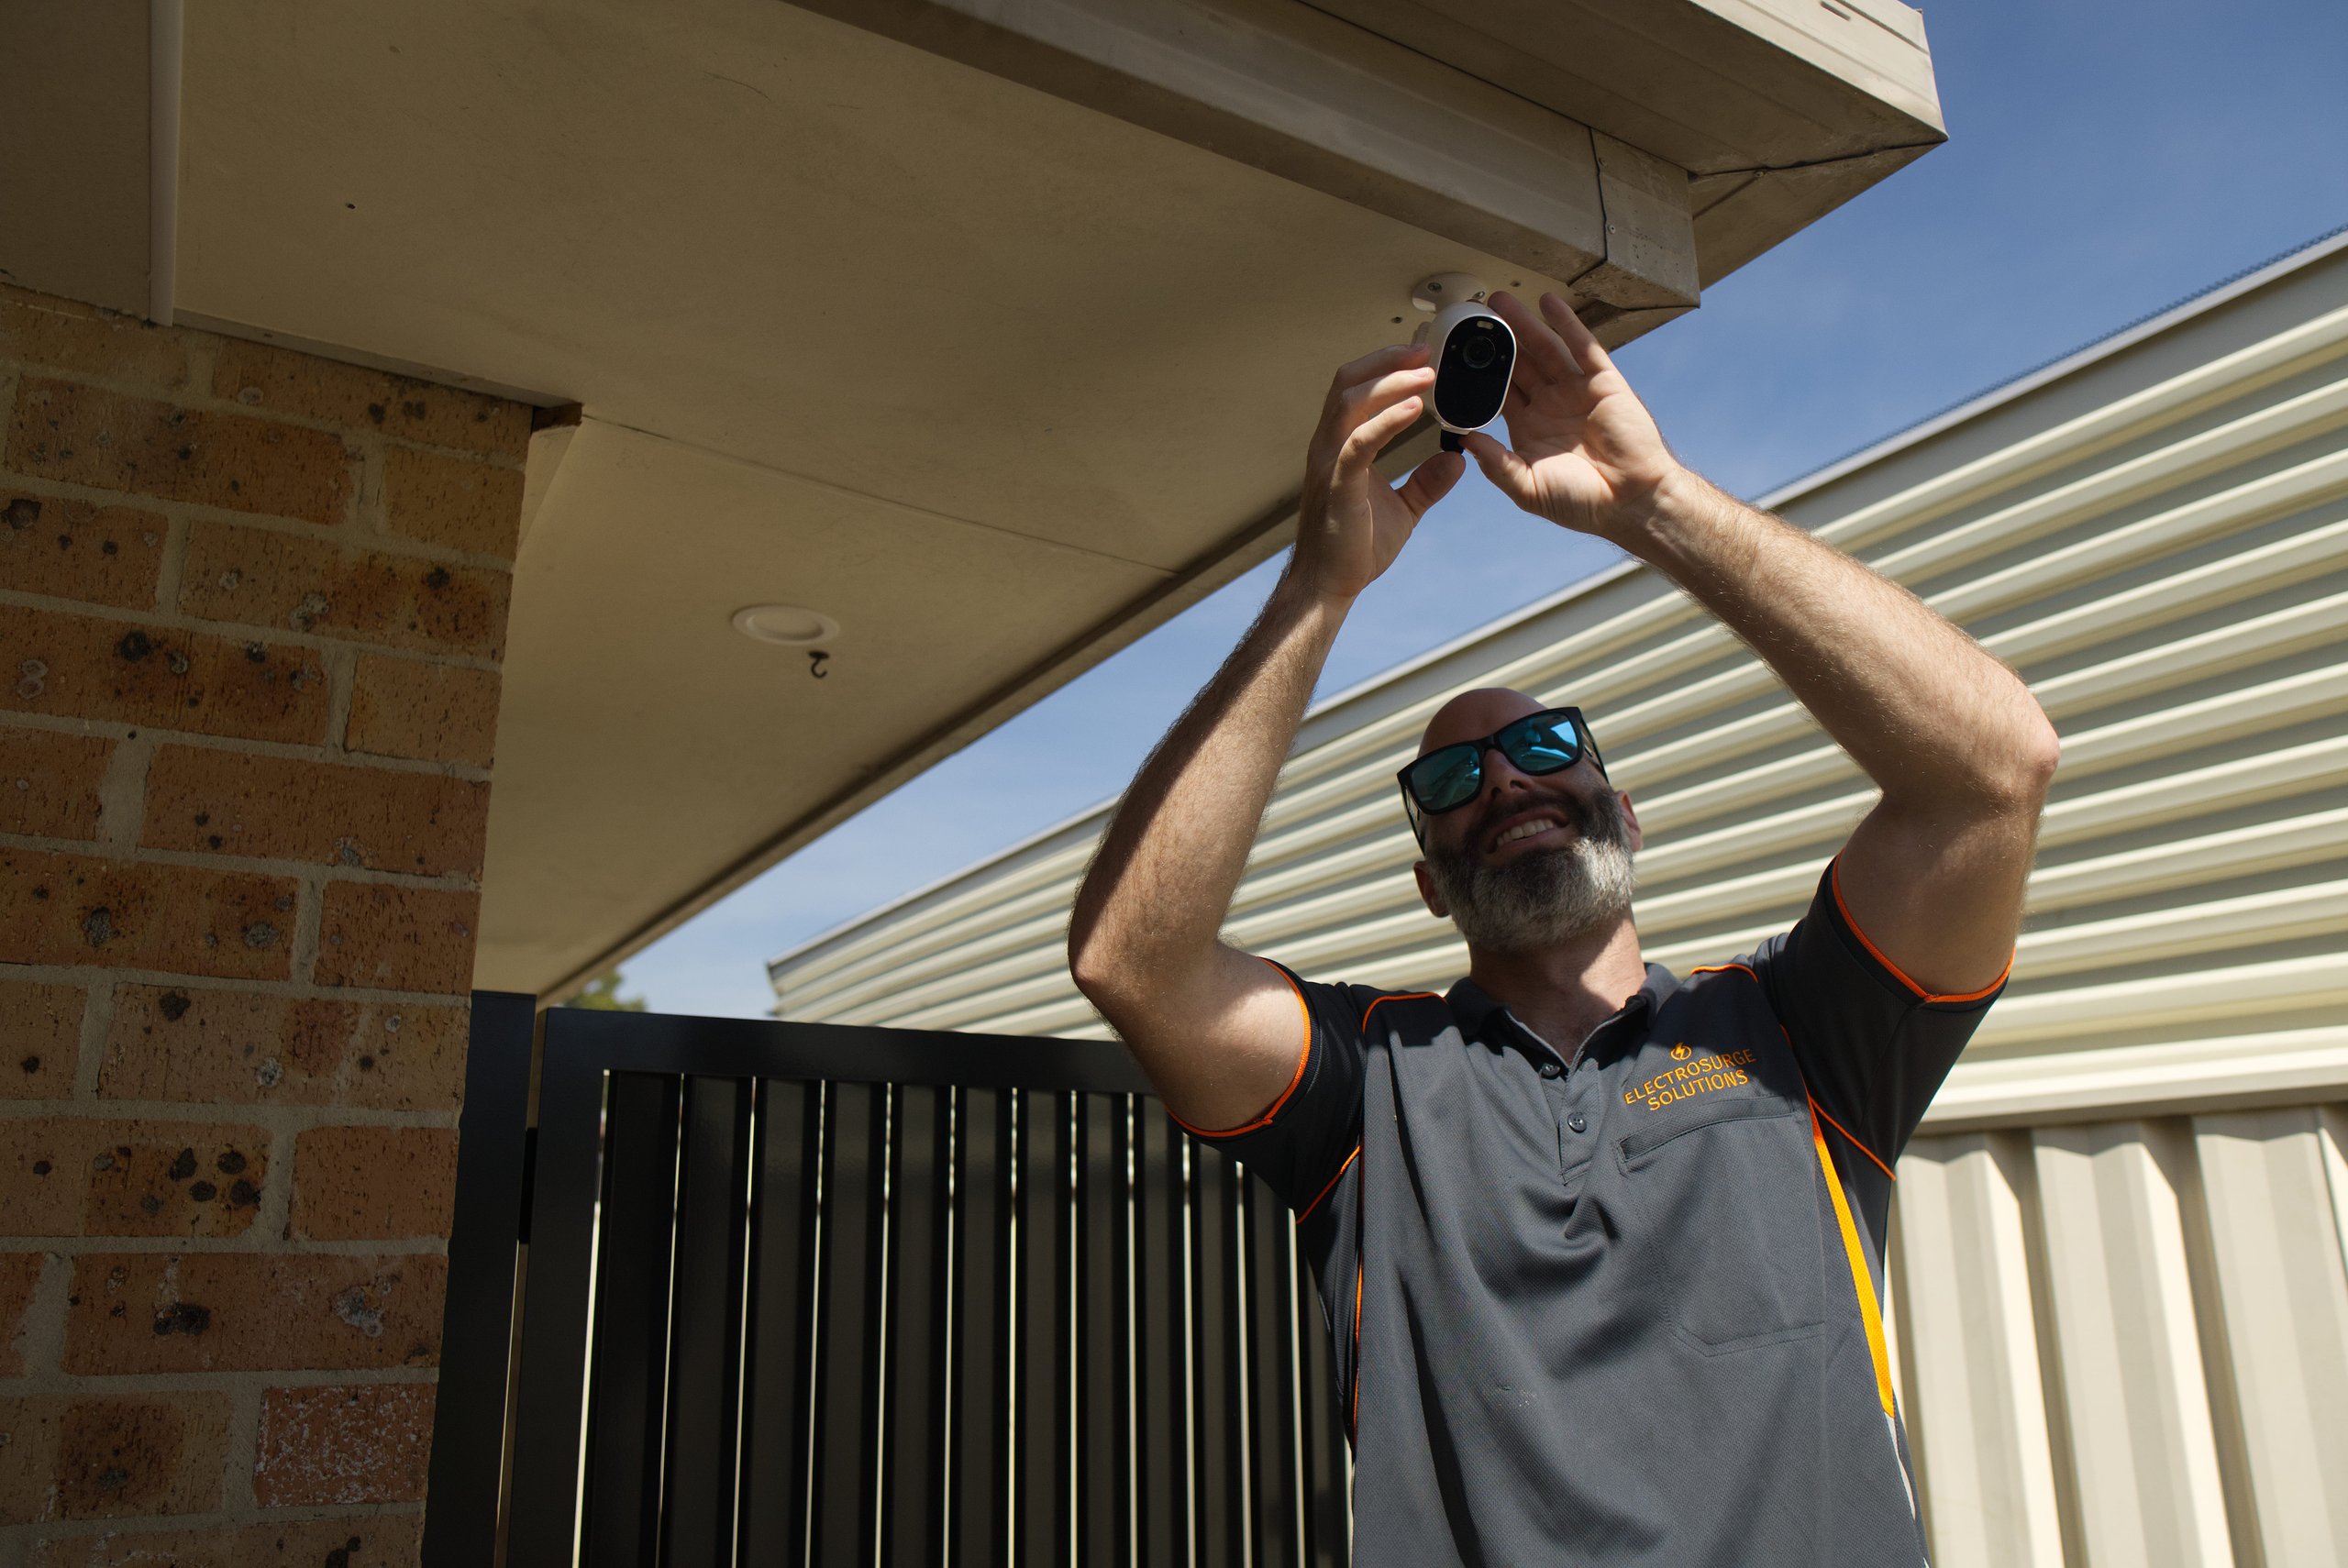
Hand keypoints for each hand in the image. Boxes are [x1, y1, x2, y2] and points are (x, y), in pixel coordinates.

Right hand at [1292, 344, 1464, 602]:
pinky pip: (1360, 440)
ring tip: (1426, 371)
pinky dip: (1387, 419)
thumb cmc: (1355, 549)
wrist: (1328, 586)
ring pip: (1350, 400)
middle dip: (1387, 360)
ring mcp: (1329, 461)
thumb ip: (1427, 482)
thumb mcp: (1403, 508)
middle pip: (1349, 380)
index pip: (1358, 389)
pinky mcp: (1338, 482)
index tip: (1423, 357)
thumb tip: (1456, 460)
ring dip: (1390, 380)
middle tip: (1427, 350)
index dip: (1387, 367)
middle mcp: (1330, 445)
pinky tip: (1416, 408)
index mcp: (1342, 446)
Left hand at [1464, 292, 1681, 539]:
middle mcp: (1549, 404)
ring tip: (1499, 301)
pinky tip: (1548, 302)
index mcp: (1528, 428)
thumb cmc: (1581, 503)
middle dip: (1495, 340)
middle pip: (1517, 364)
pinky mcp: (1602, 381)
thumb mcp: (1528, 489)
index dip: (1476, 374)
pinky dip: (1566, 322)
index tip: (1450, 355)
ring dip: (1523, 324)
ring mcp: (1575, 390)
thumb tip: (1462, 439)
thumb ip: (1496, 464)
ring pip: (1544, 349)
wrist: (1632, 502)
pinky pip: (1582, 346)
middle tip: (1471, 315)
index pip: (1496, 393)